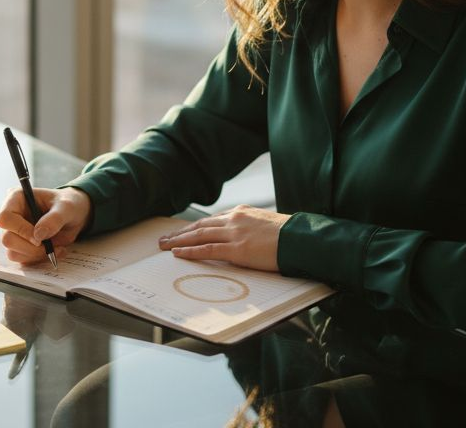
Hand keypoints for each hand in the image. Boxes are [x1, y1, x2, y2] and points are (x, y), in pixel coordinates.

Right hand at [0, 186, 92, 264]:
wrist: (73, 216)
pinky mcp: (21, 247)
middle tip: (50, 247)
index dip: (20, 230)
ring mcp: (15, 233)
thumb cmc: (68, 205)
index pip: (5, 218)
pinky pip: (23, 259)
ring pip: (13, 253)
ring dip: (36, 255)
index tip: (39, 239)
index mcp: (16, 199)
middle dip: (30, 248)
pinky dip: (39, 259)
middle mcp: (12, 217)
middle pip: (7, 239)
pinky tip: (54, 251)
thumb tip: (38, 235)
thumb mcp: (67, 207)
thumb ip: (54, 219)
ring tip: (57, 248)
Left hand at [157, 205, 289, 271]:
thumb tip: (246, 239)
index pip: (212, 220)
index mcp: (242, 212)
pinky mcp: (237, 249)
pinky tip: (178, 254)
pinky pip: (208, 250)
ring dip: (179, 241)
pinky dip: (190, 251)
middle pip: (200, 226)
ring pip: (199, 236)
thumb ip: (251, 229)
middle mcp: (234, 219)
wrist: (302, 239)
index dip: (194, 227)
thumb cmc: (290, 235)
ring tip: (164, 246)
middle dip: (180, 233)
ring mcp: (235, 233)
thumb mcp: (266, 225)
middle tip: (164, 239)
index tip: (182, 232)